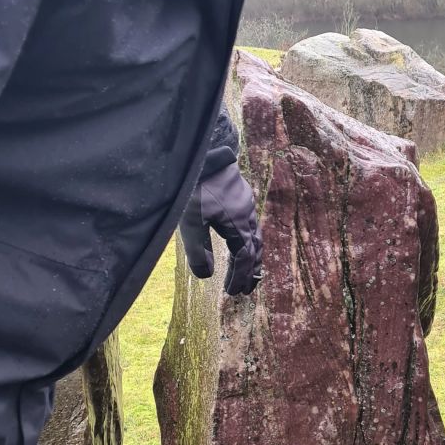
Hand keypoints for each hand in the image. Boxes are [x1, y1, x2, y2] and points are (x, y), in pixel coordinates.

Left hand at [179, 161, 263, 296]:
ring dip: (251, 254)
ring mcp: (246, 203)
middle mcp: (247, 214)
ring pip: (254, 234)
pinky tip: (239, 238)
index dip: (240, 276)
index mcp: (238, 224)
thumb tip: (206, 276)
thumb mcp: (190, 222)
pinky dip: (247, 238)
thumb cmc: (193, 186)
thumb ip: (198, 250)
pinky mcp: (240, 194)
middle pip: (254, 248)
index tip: (233, 292)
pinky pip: (249, 222)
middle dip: (250, 270)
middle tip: (246, 289)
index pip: (244, 257)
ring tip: (248, 269)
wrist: (201, 152)